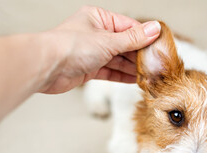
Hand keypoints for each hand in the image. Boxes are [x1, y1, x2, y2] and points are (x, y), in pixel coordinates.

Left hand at [39, 6, 160, 93]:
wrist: (46, 67)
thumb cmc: (70, 46)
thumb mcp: (108, 40)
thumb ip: (133, 38)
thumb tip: (154, 29)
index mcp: (99, 19)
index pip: (129, 26)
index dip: (145, 37)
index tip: (160, 46)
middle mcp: (96, 34)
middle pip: (125, 44)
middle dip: (140, 54)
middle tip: (156, 63)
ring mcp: (93, 52)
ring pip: (118, 59)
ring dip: (133, 67)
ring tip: (150, 74)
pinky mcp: (90, 68)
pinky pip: (111, 71)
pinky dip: (122, 75)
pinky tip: (136, 79)